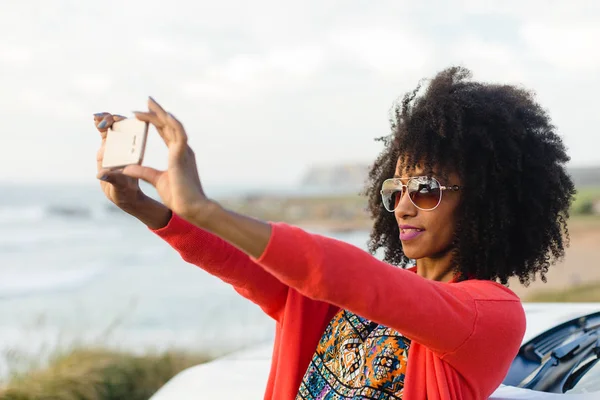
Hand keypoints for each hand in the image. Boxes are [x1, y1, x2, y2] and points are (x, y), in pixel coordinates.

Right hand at [94, 113, 144, 209]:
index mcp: (134, 153)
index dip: (127, 125)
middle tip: (104, 122)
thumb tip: (101, 174)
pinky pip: (105, 134)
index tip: (119, 123)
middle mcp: (127, 147)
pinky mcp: (107, 149)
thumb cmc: (127, 191)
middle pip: (121, 127)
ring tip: (97, 118)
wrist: (124, 196)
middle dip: (113, 121)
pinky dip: (100, 126)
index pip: (133, 134)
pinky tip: (95, 120)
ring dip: (104, 120)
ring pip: (112, 128)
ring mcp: (117, 146)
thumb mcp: (122, 186)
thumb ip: (113, 179)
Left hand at [121, 97, 216, 225]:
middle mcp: (182, 150)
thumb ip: (144, 171)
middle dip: (157, 111)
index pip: (165, 133)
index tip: (143, 112)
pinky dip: (172, 123)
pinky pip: (179, 134)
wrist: (191, 207)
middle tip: (147, 100)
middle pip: (168, 125)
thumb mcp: (157, 180)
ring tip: (149, 103)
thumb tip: (127, 167)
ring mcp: (183, 151)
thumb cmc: (178, 196)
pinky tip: (165, 114)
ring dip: (161, 113)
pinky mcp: (182, 155)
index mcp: (178, 155)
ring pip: (172, 126)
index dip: (155, 121)